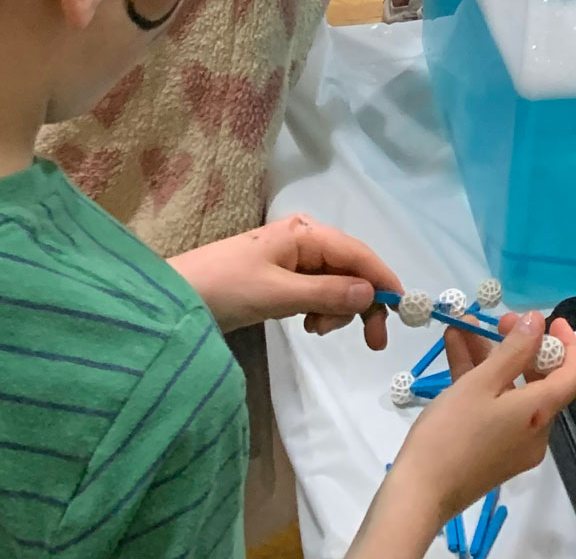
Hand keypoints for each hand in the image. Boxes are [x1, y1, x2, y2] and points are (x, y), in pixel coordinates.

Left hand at [170, 214, 399, 341]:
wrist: (172, 300)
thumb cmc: (224, 289)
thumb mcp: (277, 295)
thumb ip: (326, 295)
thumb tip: (371, 294)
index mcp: (305, 234)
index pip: (358, 254)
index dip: (384, 279)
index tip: (403, 312)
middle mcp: (304, 240)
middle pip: (350, 268)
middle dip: (361, 302)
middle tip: (371, 342)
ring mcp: (292, 260)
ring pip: (335, 283)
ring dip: (337, 309)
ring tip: (316, 331)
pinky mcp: (280, 279)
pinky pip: (316, 292)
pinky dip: (319, 309)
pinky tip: (308, 325)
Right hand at [357, 312, 575, 552]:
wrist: (418, 495)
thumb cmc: (451, 433)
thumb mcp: (481, 383)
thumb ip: (513, 350)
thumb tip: (538, 322)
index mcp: (539, 415)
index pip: (571, 377)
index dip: (568, 345)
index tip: (553, 320)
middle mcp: (533, 432)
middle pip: (538, 380)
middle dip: (519, 345)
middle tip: (499, 321)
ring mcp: (511, 444)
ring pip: (509, 390)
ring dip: (489, 357)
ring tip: (464, 325)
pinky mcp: (490, 450)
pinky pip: (493, 406)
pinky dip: (478, 379)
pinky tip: (455, 348)